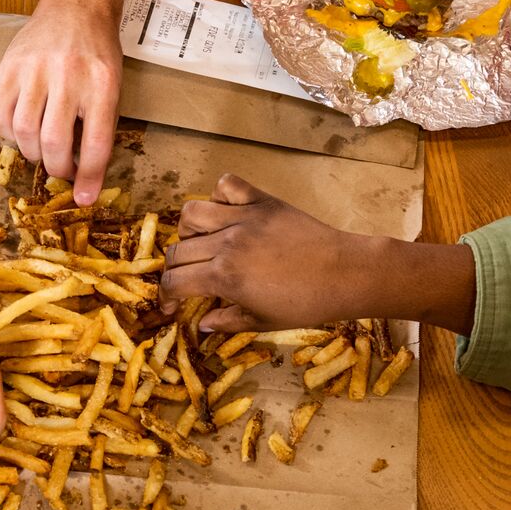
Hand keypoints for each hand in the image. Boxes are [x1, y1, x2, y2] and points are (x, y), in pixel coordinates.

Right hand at [0, 0, 122, 206]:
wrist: (74, 6)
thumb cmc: (97, 52)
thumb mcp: (112, 85)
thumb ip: (99, 126)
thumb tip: (85, 176)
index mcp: (103, 83)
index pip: (95, 143)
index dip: (88, 178)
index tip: (83, 199)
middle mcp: (68, 75)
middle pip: (54, 142)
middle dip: (57, 168)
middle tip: (60, 170)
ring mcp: (34, 69)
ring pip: (24, 132)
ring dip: (32, 153)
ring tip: (41, 150)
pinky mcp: (8, 66)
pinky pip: (0, 116)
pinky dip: (9, 135)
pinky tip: (21, 131)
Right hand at [159, 175, 383, 331]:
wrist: (344, 274)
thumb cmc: (306, 304)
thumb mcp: (262, 322)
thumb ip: (226, 321)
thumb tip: (201, 324)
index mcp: (224, 277)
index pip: (174, 281)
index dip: (165, 296)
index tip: (172, 305)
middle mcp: (226, 243)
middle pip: (178, 249)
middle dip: (175, 269)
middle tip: (188, 279)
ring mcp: (244, 218)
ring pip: (192, 212)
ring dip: (189, 230)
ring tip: (203, 242)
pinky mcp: (262, 201)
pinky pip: (226, 185)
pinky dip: (220, 196)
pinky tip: (228, 213)